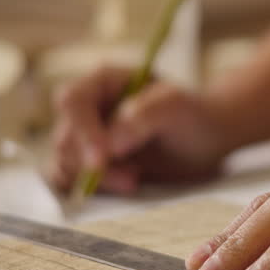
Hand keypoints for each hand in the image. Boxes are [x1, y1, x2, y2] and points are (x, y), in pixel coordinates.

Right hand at [47, 66, 227, 193]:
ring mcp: (85, 136)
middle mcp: (88, 107)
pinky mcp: (89, 163)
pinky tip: (121, 186)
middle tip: (132, 178)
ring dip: (95, 179)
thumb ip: (144, 115)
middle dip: (92, 163)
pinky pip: (69, 179)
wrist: (205, 140)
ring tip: (135, 180)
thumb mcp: (177, 107)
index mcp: (103, 81)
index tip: (103, 158)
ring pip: (65, 162)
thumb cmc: (193, 115)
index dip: (83, 131)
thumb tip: (111, 142)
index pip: (73, 101)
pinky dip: (89, 189)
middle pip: (65, 136)